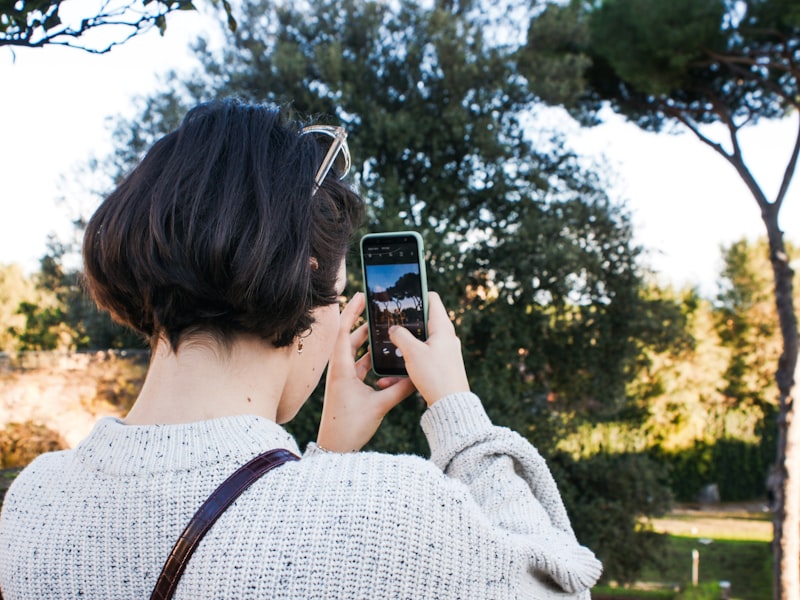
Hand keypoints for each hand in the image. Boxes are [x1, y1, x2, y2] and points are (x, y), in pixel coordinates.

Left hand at [317, 292, 415, 451]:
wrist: (334, 449)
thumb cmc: (349, 427)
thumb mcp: (379, 406)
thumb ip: (400, 389)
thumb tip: (418, 376)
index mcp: (341, 370)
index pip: (343, 333)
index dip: (351, 312)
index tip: (360, 295)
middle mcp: (339, 371)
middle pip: (349, 338)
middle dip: (362, 322)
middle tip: (376, 308)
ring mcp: (343, 379)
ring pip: (355, 353)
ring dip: (368, 341)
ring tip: (383, 328)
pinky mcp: (347, 388)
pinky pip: (359, 366)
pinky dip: (370, 359)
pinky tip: (385, 357)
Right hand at [389, 291, 469, 406]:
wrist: (450, 405)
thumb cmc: (435, 375)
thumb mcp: (413, 352)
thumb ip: (401, 336)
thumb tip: (394, 329)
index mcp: (443, 327)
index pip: (432, 299)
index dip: (417, 293)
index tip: (402, 295)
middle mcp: (446, 337)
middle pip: (424, 321)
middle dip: (406, 323)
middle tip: (389, 323)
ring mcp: (445, 352)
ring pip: (421, 343)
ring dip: (404, 347)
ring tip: (387, 351)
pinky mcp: (441, 366)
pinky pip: (422, 359)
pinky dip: (408, 363)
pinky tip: (391, 377)